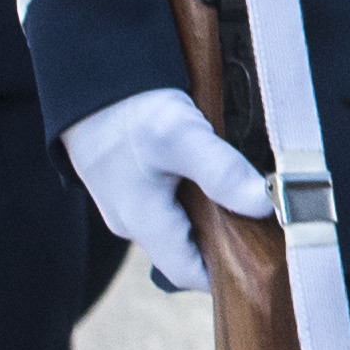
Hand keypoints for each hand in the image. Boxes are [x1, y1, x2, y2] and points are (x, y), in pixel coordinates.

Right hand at [62, 85, 274, 295]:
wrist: (84, 75)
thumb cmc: (128, 108)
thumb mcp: (181, 135)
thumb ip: (222, 171)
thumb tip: (264, 205)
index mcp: (142, 222)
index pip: (189, 274)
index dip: (227, 274)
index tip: (265, 258)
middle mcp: (131, 221)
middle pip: (185, 251)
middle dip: (223, 243)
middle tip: (265, 224)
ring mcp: (127, 201)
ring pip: (177, 225)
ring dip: (209, 216)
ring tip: (245, 196)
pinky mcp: (129, 180)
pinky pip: (167, 201)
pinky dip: (193, 195)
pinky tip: (212, 173)